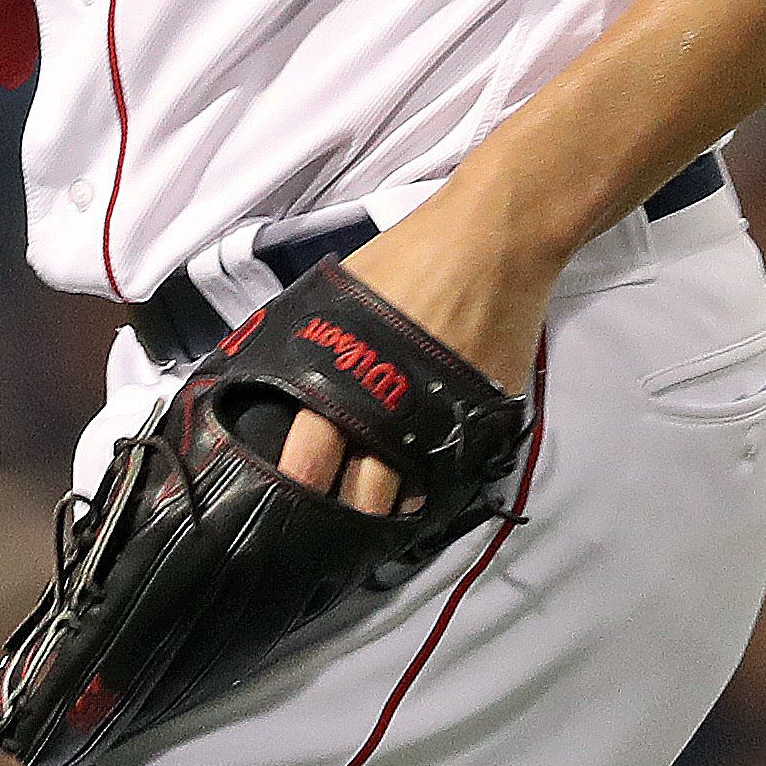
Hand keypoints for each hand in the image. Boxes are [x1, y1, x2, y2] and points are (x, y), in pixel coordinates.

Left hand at [298, 200, 558, 512]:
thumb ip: (308, 341)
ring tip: (369, 523)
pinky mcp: (484, 420)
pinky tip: (417, 497)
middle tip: (323, 525)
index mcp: (343, 376)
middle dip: (339, 513)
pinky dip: (433, 488)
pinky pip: (453, 471)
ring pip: (408, 493)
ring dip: (387, 510)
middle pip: (360, 490)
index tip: (281, 500)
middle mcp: (392, 409)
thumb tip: (273, 373)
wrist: (492, 240)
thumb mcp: (337, 295)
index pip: (309, 452)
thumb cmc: (408, 257)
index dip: (296, 482)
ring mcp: (442, 421)